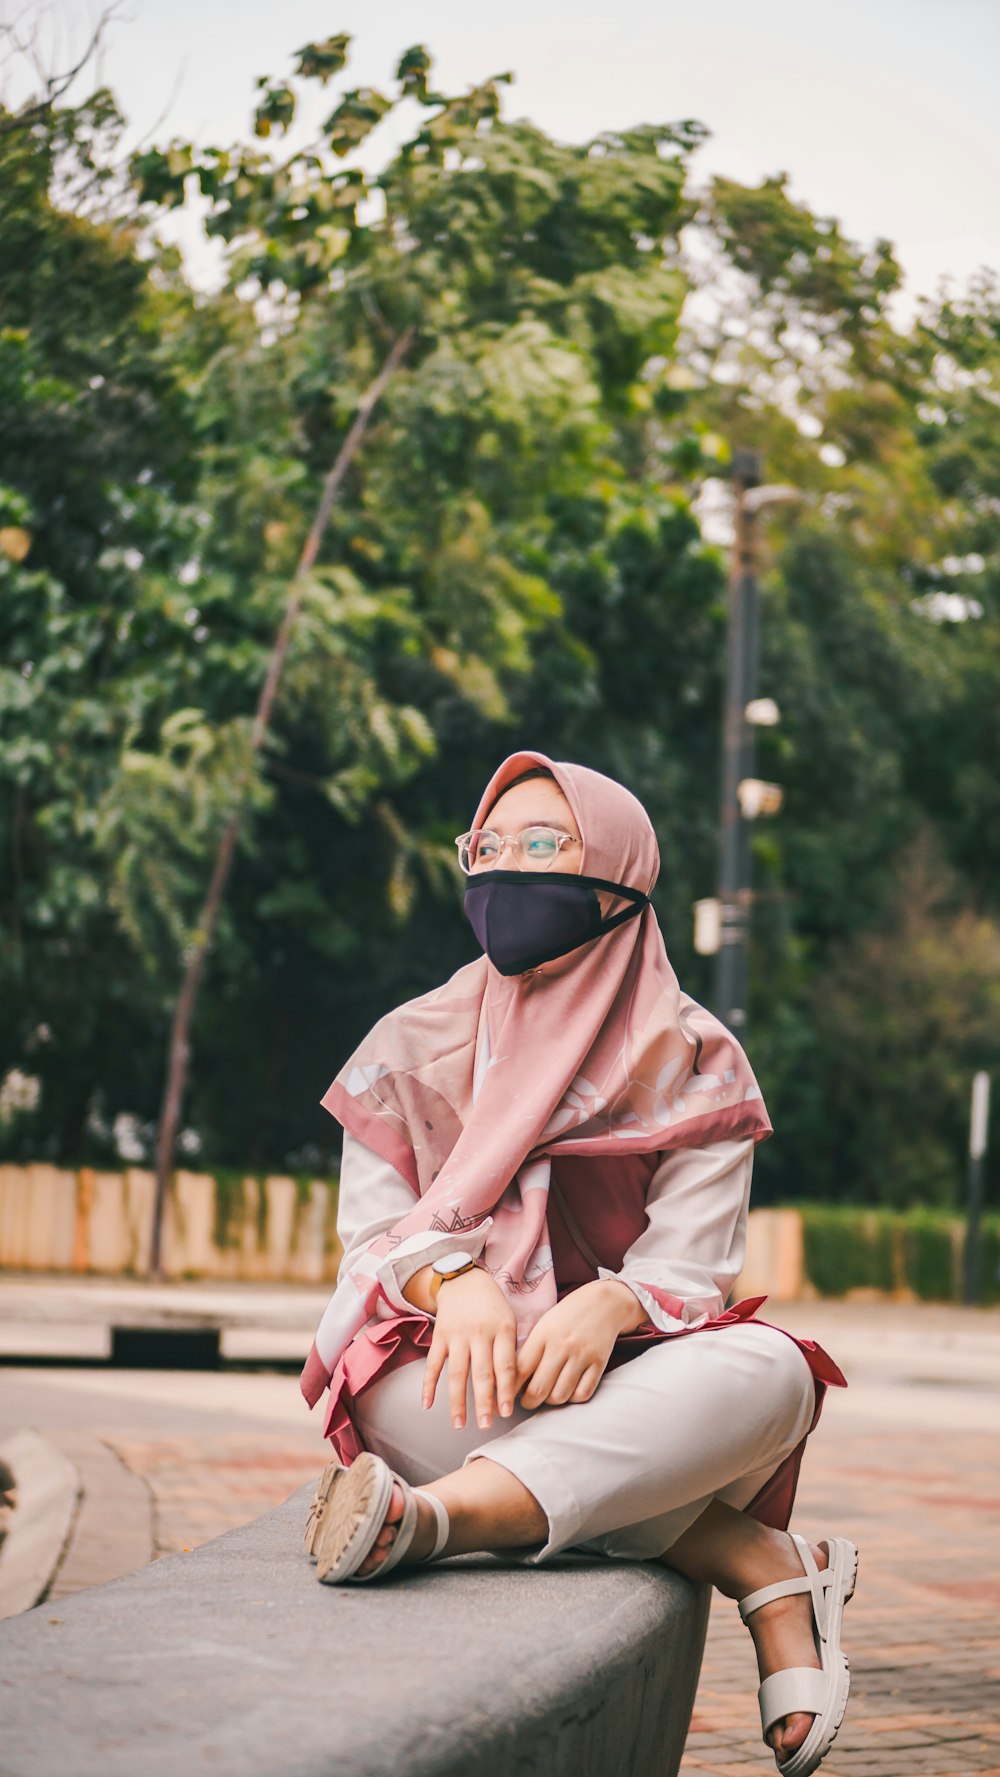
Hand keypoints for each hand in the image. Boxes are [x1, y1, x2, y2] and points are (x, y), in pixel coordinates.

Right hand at [412, 1266, 517, 1431]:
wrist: (464, 1281)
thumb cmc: (492, 1307)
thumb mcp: (509, 1322)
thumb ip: (510, 1352)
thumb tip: (510, 1390)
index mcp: (502, 1330)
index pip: (505, 1365)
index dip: (505, 1390)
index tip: (507, 1412)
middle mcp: (480, 1333)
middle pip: (481, 1373)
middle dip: (483, 1402)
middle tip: (485, 1425)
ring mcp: (457, 1335)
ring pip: (457, 1373)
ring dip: (457, 1401)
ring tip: (459, 1425)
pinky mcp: (439, 1336)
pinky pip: (433, 1364)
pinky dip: (428, 1385)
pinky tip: (428, 1404)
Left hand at [515, 1279, 646, 1408]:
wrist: (605, 1301)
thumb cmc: (568, 1315)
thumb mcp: (545, 1325)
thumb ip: (530, 1350)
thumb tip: (514, 1380)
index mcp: (543, 1334)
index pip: (520, 1370)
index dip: (510, 1388)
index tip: (508, 1395)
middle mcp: (561, 1345)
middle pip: (538, 1389)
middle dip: (528, 1402)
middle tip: (527, 1401)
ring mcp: (581, 1355)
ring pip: (560, 1395)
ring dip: (551, 1401)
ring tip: (548, 1395)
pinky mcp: (599, 1363)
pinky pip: (582, 1394)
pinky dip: (573, 1399)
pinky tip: (568, 1391)